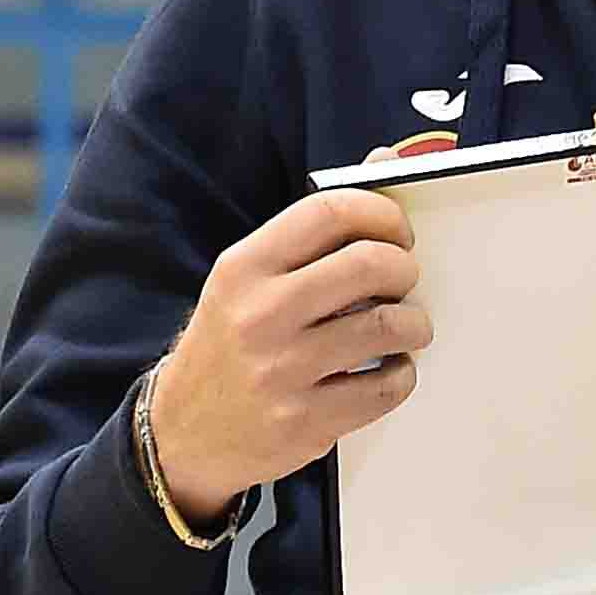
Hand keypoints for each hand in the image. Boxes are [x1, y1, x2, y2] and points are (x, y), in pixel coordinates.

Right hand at [141, 187, 426, 517]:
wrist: (181, 436)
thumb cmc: (226, 345)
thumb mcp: (247, 280)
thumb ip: (313, 228)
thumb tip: (384, 158)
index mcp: (244, 268)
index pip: (330, 212)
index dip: (381, 214)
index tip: (397, 232)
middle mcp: (261, 314)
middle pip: (369, 265)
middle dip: (404, 268)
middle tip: (404, 280)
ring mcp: (284, 371)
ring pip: (387, 326)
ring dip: (414, 324)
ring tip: (407, 327)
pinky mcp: (306, 421)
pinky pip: (386, 388)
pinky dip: (403, 374)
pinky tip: (392, 369)